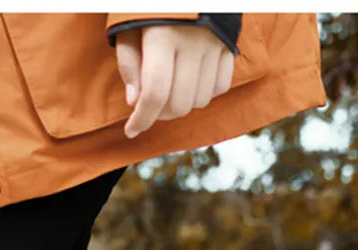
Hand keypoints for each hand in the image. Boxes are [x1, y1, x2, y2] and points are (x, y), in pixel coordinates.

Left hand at [115, 24, 234, 137]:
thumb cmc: (151, 3)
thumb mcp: (128, 23)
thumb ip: (129, 62)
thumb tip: (135, 101)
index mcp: (163, 37)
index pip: (155, 93)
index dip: (142, 119)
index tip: (131, 130)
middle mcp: (192, 44)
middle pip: (179, 104)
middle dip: (161, 114)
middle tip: (151, 104)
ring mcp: (214, 45)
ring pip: (200, 100)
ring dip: (182, 104)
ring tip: (170, 89)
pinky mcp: (229, 45)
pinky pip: (220, 87)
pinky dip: (204, 93)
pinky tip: (191, 81)